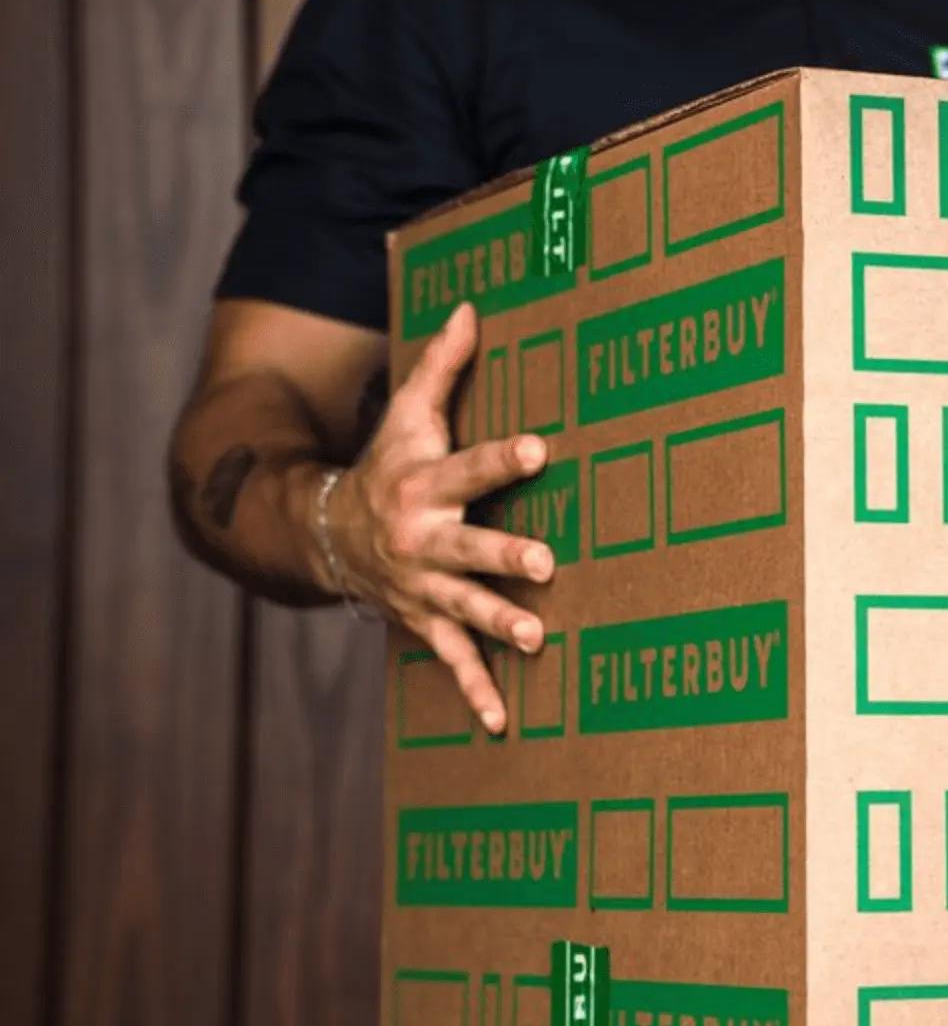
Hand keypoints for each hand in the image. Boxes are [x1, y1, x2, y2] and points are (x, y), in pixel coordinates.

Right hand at [321, 303, 551, 732]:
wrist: (325, 533)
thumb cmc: (388, 465)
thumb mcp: (408, 413)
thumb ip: (442, 365)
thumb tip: (472, 304)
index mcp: (425, 484)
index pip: (470, 466)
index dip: (504, 456)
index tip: (542, 447)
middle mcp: (423, 539)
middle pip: (468, 546)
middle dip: (503, 555)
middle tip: (545, 562)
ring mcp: (423, 586)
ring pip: (464, 607)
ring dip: (499, 624)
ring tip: (538, 638)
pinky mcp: (424, 622)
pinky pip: (451, 661)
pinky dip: (476, 692)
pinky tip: (504, 721)